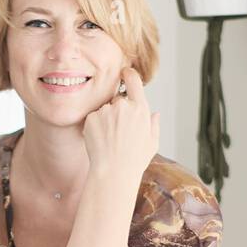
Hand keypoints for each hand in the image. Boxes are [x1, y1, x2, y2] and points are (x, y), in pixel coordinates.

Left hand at [82, 65, 159, 184]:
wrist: (113, 172)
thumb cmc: (134, 161)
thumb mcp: (151, 143)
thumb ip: (153, 126)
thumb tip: (155, 115)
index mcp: (140, 109)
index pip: (133, 80)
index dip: (128, 75)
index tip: (124, 73)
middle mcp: (123, 106)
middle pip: (118, 100)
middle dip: (117, 111)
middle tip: (119, 132)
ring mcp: (105, 111)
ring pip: (104, 109)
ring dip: (105, 119)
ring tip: (110, 139)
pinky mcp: (91, 118)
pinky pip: (93, 118)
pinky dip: (95, 126)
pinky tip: (101, 140)